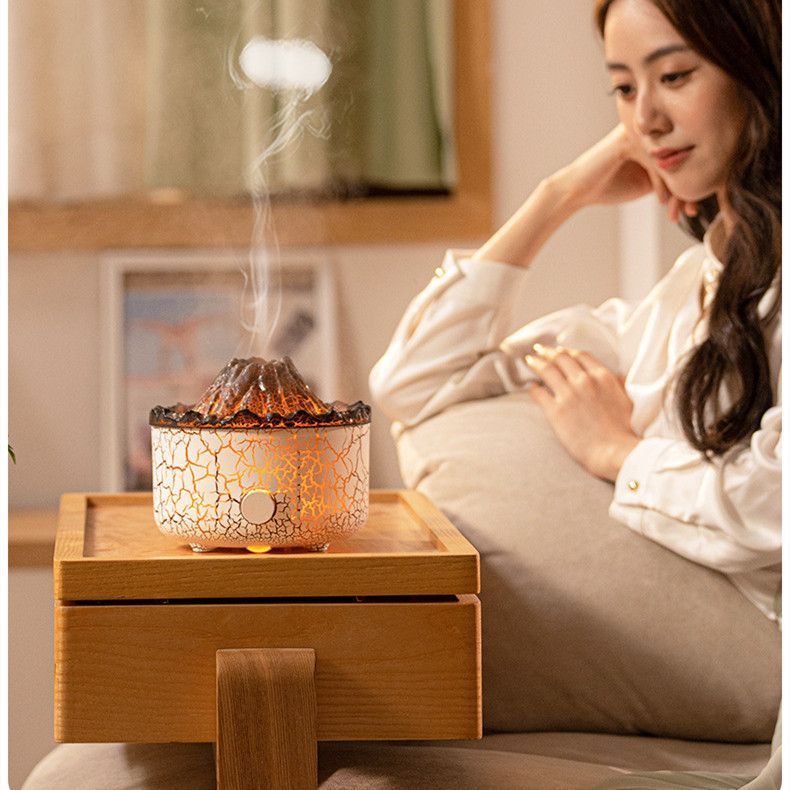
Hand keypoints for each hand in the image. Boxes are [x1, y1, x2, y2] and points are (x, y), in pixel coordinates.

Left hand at [525, 344, 639, 481]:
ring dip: (536, 363)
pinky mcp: (556, 411)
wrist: (615, 452)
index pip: (580, 355)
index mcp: (603, 376)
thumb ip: (617, 383)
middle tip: (539, 350)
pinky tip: (531, 386)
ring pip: (547, 370)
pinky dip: (533, 387)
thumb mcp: (626, 399)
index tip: (558, 351)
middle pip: (561, 358)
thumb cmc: (625, 430)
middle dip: (548, 352)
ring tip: (529, 361)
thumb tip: (614, 376)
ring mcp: (569, 395)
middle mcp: (585, 381)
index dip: (566, 351)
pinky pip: (538, 393)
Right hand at [550, 124, 697, 222]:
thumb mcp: (646, 182)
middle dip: (687, 187)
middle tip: (692, 209)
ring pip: (669, 160)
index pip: (681, 156)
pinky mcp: (627, 141)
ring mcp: (637, 133)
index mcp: (653, 137)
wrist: (578, 190)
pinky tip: (661, 200)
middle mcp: (647, 130)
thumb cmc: (610, 186)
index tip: (694, 206)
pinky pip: (654, 161)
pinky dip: (660, 183)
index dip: (690, 182)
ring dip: (676, 188)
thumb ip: (667, 176)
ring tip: (676, 210)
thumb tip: (698, 184)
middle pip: (680, 156)